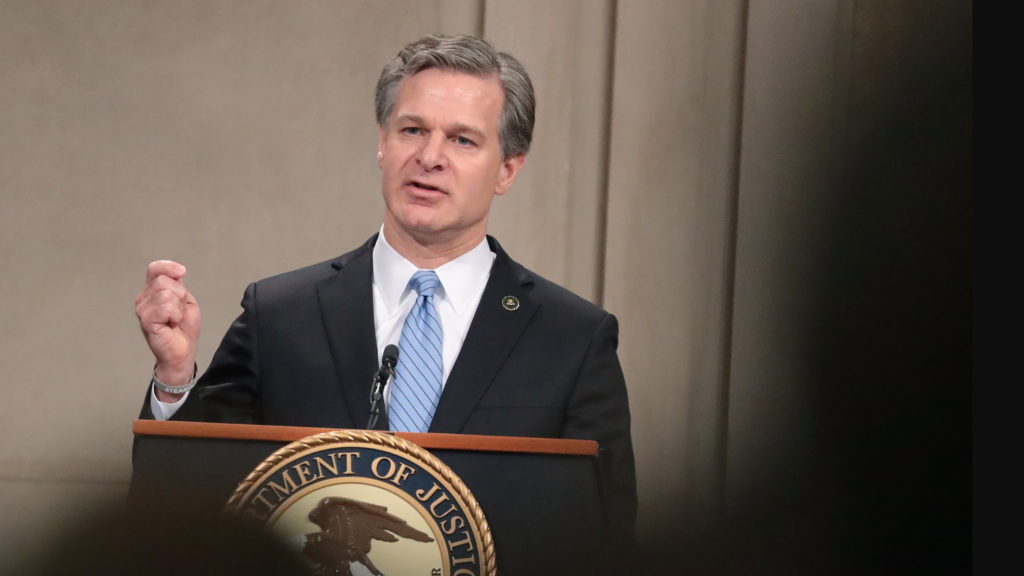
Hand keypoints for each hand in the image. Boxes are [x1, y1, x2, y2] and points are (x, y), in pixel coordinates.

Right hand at [135, 260, 200, 398]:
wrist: (183, 350)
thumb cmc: (183, 327)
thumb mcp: (185, 300)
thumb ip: (178, 285)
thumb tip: (177, 271)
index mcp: (153, 291)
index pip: (154, 269)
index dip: (168, 266)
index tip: (182, 272)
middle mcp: (144, 298)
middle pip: (164, 281)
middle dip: (179, 294)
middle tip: (179, 311)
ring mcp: (142, 309)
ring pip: (166, 294)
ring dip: (178, 307)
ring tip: (174, 319)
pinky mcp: (146, 320)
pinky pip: (165, 308)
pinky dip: (174, 315)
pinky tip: (171, 324)